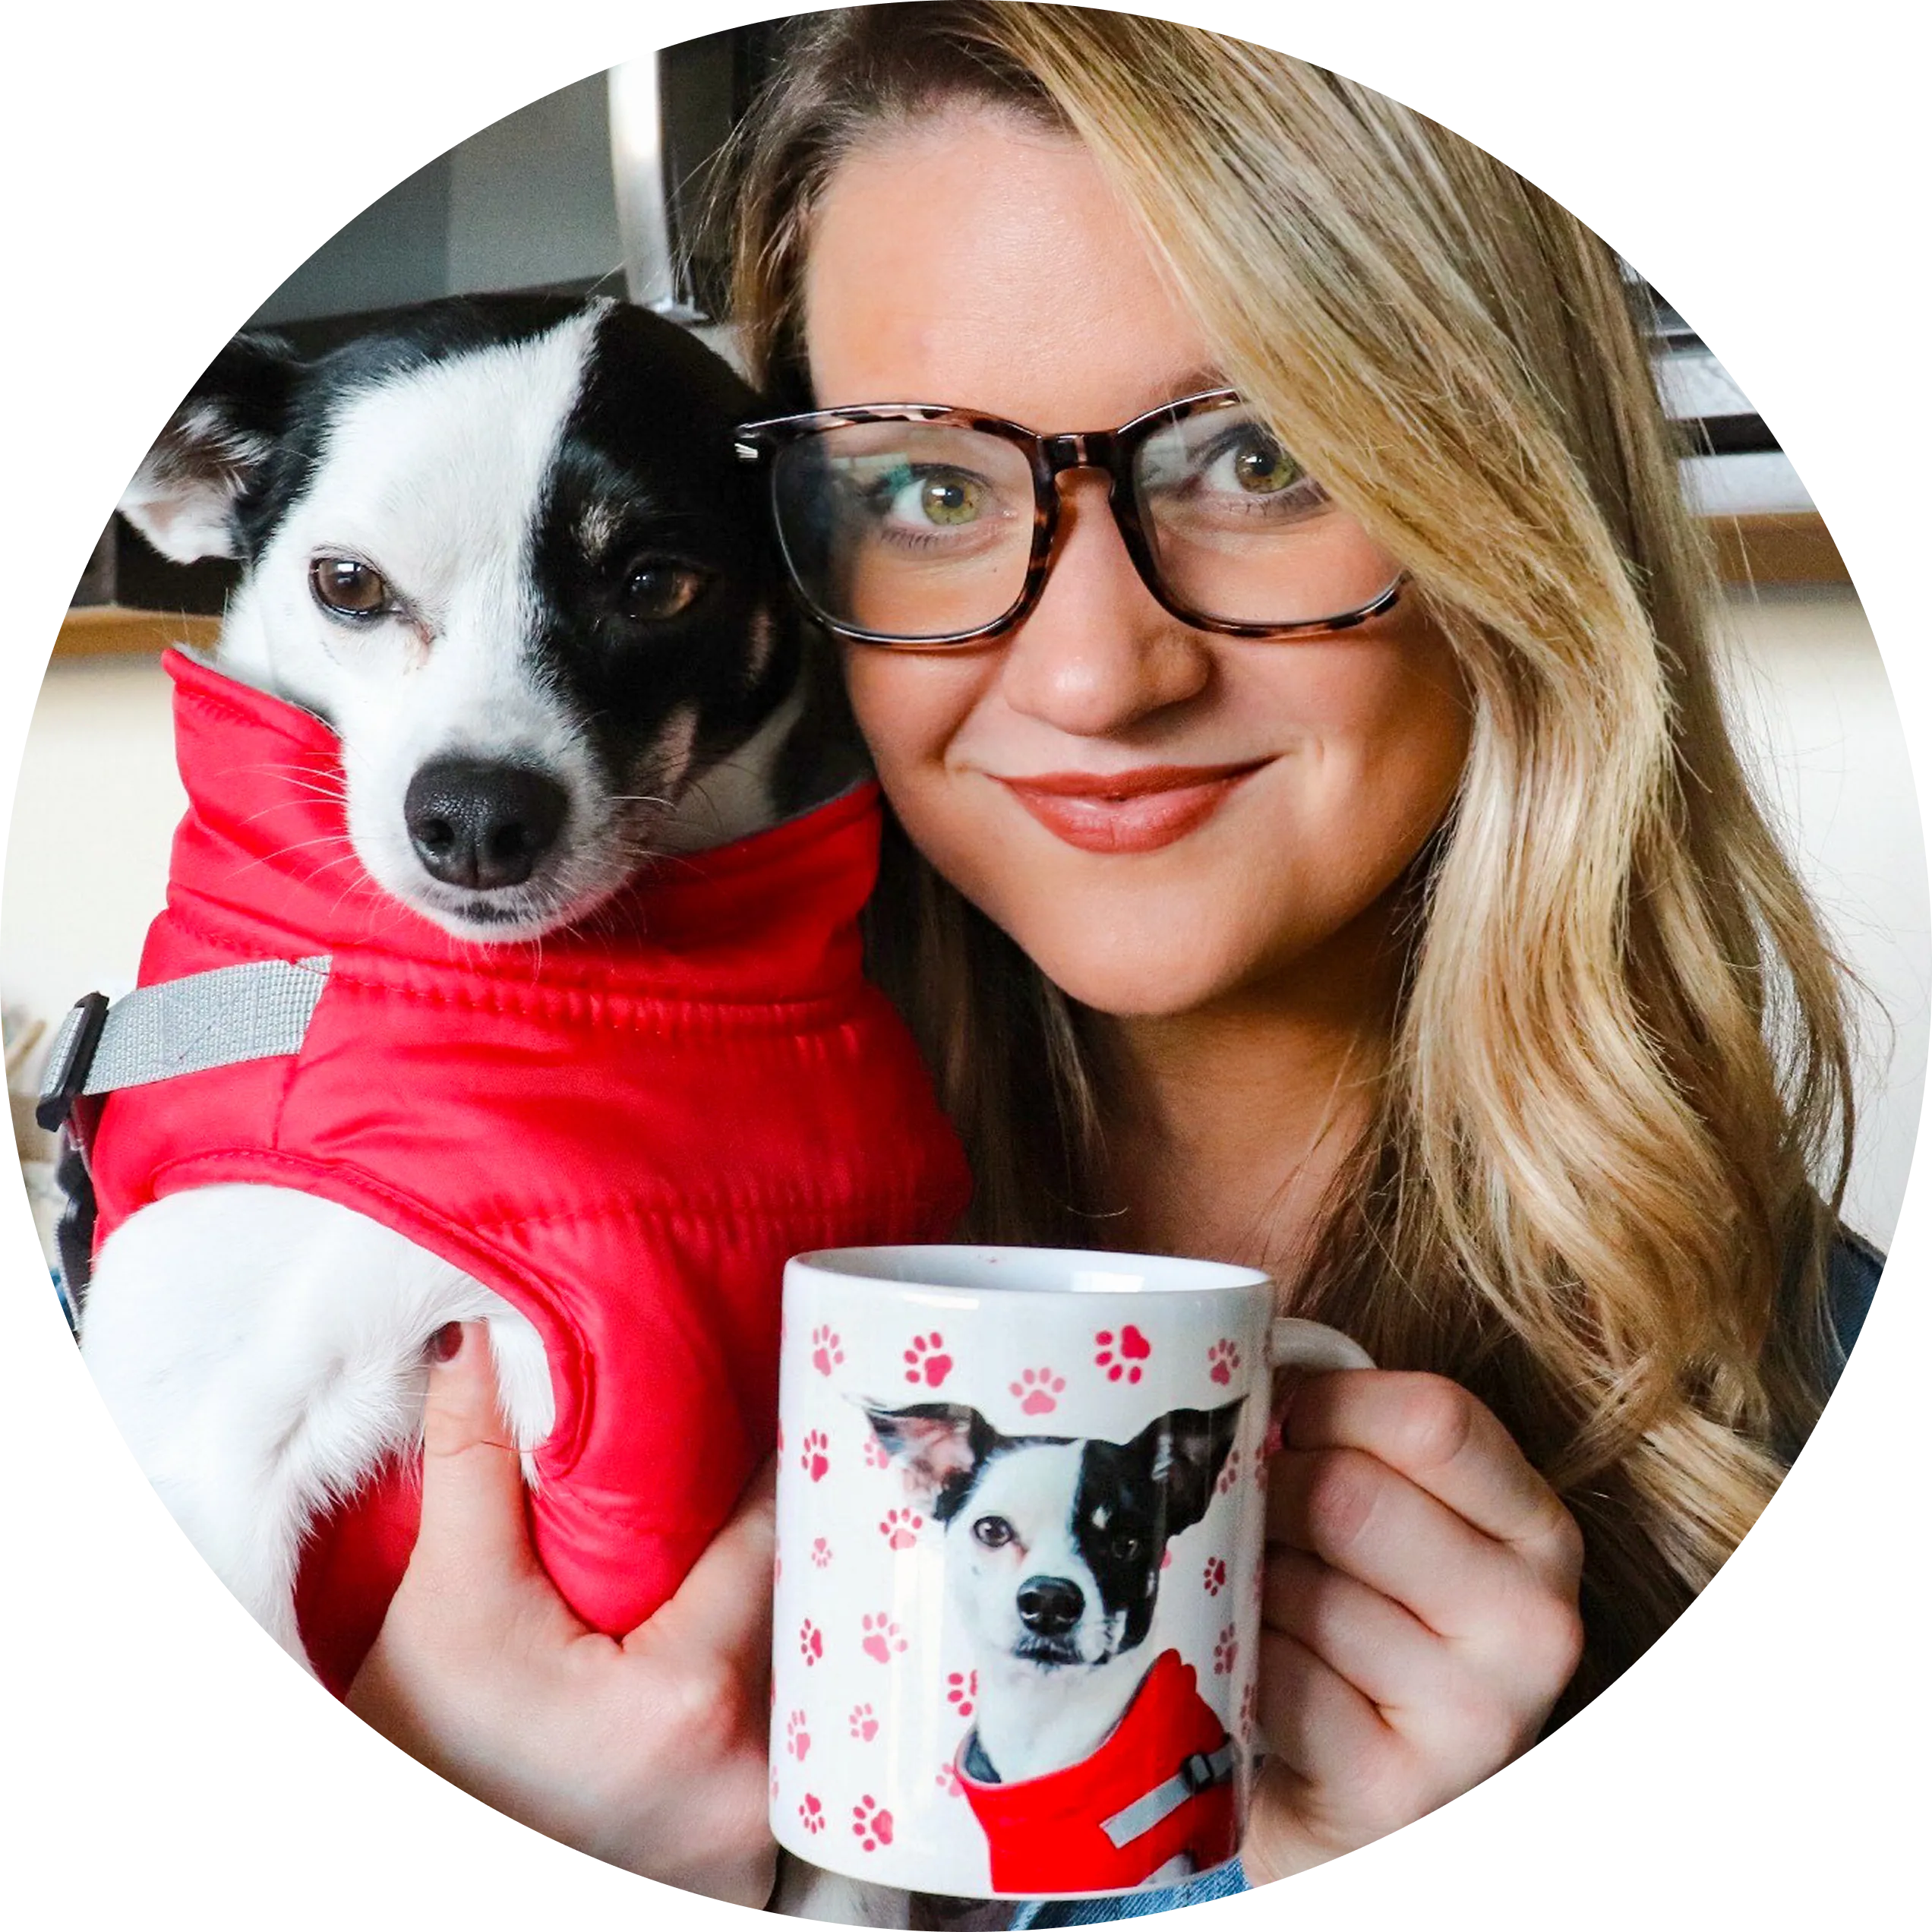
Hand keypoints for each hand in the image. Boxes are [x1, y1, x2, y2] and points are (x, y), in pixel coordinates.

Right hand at [345, 1323, 777, 1905]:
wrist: (394, 1882)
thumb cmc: (417, 1758)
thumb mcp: (445, 1603)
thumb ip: (476, 1458)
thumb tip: (478, 1335)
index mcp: (696, 1697)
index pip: (771, 1533)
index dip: (772, 1459)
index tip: (779, 1399)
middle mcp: (753, 1780)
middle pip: (789, 1611)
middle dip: (766, 1544)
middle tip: (747, 1479)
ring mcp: (753, 1844)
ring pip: (788, 1686)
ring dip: (762, 1626)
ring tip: (718, 1573)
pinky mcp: (738, 1883)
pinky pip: (771, 1759)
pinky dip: (749, 1711)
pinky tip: (710, 1668)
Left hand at [1244, 1369, 1585, 1881]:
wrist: (1351, 1800)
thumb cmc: (1359, 1618)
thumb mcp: (1388, 1512)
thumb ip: (1347, 1431)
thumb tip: (1238, 1355)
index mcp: (1539, 1532)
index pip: (1433, 1420)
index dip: (1330, 1405)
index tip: (1286, 1421)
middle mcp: (1535, 1626)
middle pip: (1348, 1497)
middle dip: (1272, 1494)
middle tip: (1253, 1518)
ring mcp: (1478, 1720)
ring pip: (1299, 1588)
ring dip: (1247, 1586)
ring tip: (1259, 1604)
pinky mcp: (1397, 1791)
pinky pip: (1277, 1679)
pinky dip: (1242, 1664)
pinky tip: (1256, 1672)